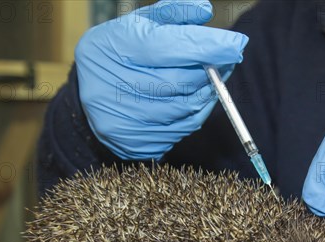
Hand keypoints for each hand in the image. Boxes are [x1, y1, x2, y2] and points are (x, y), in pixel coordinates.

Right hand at [75, 0, 247, 159]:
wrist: (88, 93)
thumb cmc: (121, 52)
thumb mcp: (139, 24)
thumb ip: (172, 14)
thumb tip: (205, 11)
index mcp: (114, 47)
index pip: (169, 47)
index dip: (207, 47)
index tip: (236, 44)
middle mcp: (113, 86)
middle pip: (179, 82)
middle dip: (211, 72)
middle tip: (228, 61)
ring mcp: (122, 120)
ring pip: (184, 109)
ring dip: (206, 95)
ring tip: (210, 81)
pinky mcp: (132, 144)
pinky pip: (179, 131)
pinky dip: (192, 116)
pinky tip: (191, 102)